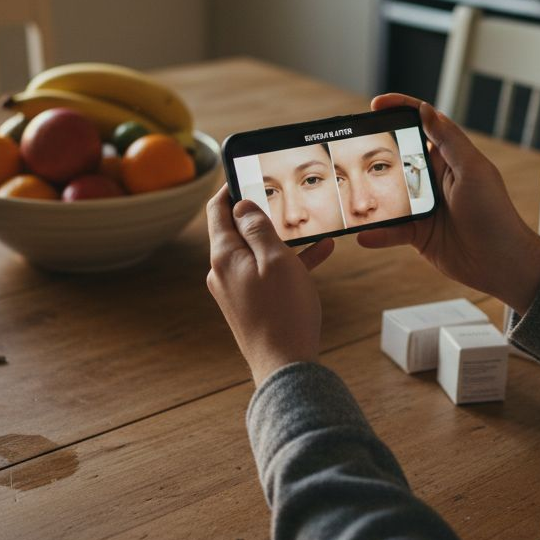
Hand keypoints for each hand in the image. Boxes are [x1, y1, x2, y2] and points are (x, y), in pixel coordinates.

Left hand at [206, 187, 334, 384]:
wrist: (285, 367)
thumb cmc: (283, 311)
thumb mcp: (276, 260)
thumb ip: (258, 228)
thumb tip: (241, 205)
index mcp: (224, 256)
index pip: (218, 210)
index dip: (231, 187)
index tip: (248, 172)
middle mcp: (223, 272)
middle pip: (237, 230)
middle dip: (262, 212)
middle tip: (284, 195)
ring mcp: (235, 290)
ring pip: (257, 252)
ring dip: (282, 237)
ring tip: (311, 224)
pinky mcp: (250, 304)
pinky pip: (267, 273)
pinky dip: (288, 261)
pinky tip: (321, 251)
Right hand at [357, 94, 539, 311]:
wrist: (500, 262)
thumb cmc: (493, 213)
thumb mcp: (473, 171)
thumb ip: (448, 141)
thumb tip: (426, 109)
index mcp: (448, 157)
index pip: (421, 124)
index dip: (399, 110)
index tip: (375, 105)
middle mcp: (432, 178)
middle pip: (396, 158)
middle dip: (373, 152)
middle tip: (349, 149)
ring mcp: (423, 206)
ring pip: (387, 195)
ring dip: (370, 196)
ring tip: (349, 195)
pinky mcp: (417, 233)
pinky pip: (391, 230)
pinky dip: (377, 233)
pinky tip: (364, 234)